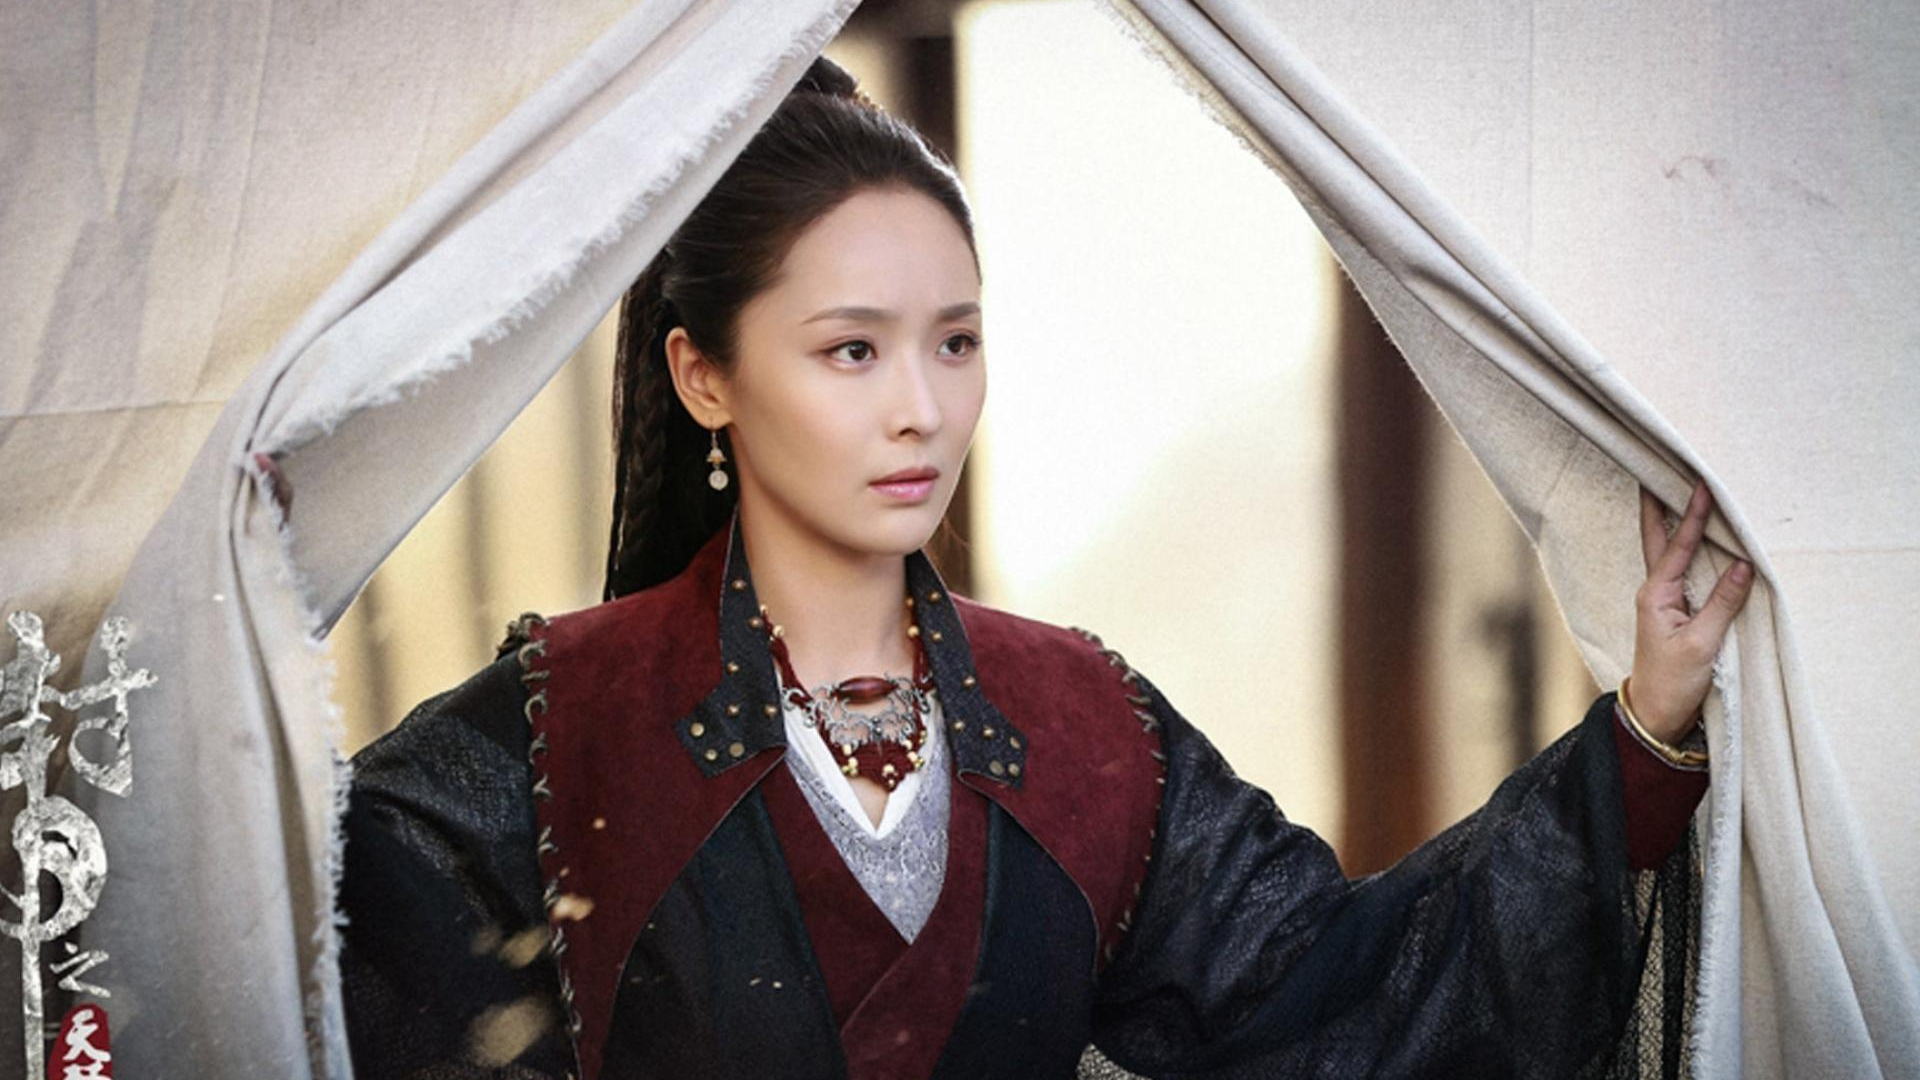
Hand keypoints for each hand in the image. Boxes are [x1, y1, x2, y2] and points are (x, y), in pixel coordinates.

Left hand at [1630, 481, 1754, 742]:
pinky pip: (1682, 570)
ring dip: (1672, 521)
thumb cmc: (1673, 681)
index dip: (1691, 515)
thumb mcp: (1702, 644)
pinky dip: (1685, 547)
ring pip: (1668, 552)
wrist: (1655, 714)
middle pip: (1658, 538)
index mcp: (1656, 595)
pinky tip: (1695, 537)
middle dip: (1661, 504)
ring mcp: (1664, 600)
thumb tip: (1742, 565)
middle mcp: (1655, 592)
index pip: (1677, 547)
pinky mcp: (1675, 611)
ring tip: (1674, 489)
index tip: (1701, 484)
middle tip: (1659, 469)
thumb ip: (1723, 604)